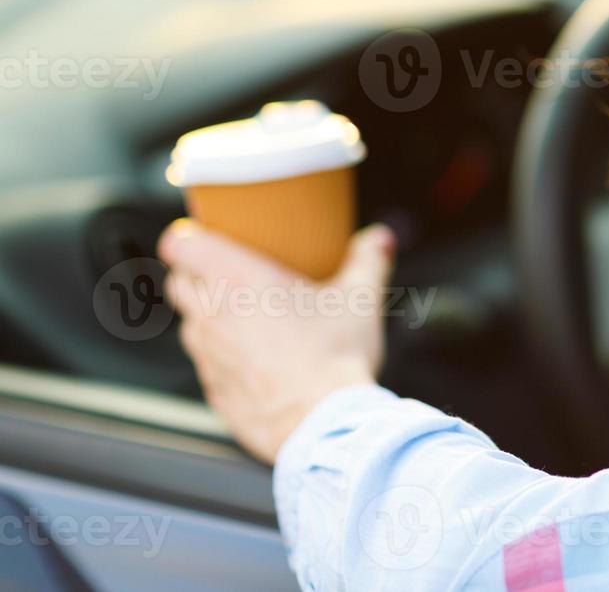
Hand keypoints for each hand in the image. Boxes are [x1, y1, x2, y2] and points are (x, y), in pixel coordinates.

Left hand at [157, 220, 395, 463]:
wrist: (323, 423)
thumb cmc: (335, 355)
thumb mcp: (359, 297)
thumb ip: (368, 259)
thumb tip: (381, 236)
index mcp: (235, 279)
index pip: (179, 244)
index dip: (190, 238)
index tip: (212, 239)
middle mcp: (210, 314)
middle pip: (177, 281)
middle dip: (197, 275)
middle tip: (237, 276)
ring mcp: (207, 356)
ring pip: (190, 325)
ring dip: (210, 318)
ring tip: (250, 321)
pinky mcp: (214, 391)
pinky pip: (208, 365)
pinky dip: (225, 358)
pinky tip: (260, 362)